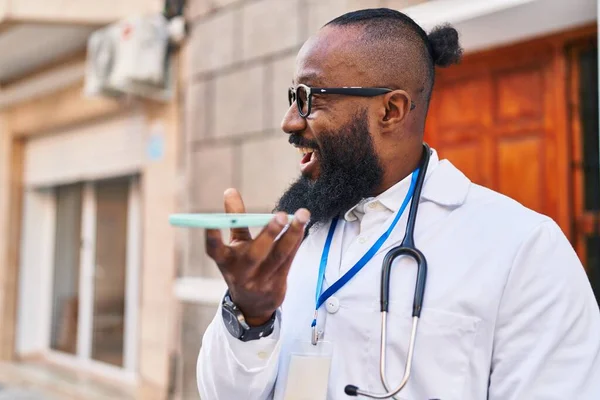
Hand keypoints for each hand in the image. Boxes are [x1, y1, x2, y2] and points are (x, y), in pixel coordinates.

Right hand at [205, 188, 309, 325]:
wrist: (252, 305)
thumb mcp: (234, 245)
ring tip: (302, 214)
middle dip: (269, 233)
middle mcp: (241, 273)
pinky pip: (289, 260)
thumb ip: (235, 219)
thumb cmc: (242, 265)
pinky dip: (296, 241)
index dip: (211, 236)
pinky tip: (302, 225)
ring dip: (292, 234)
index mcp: (225, 262)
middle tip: (281, 214)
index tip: (210, 221)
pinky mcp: (277, 285)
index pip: (214, 250)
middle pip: (255, 254)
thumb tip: (230, 190)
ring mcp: (260, 281)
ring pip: (278, 256)